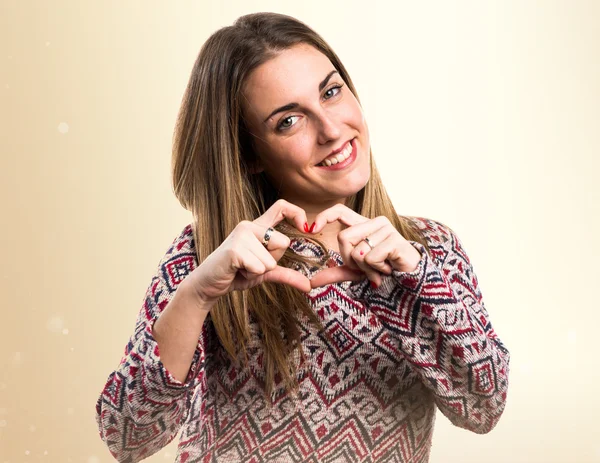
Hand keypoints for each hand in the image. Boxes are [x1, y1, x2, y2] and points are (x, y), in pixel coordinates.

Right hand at [183, 199, 311, 304]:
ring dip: (259, 271)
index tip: (305, 227)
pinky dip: (251, 275)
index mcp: (257, 227)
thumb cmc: (236, 275)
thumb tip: (309, 286)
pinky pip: (260, 267)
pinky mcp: (235, 249)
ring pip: (271, 260)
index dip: (297, 213)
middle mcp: (249, 225)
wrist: (208, 284)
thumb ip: (286, 274)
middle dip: (272, 261)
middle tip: (251, 264)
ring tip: (242, 268)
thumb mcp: (265, 273)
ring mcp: (241, 235)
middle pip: (283, 243)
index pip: (281, 206)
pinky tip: (237, 270)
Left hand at [308, 204, 421, 288]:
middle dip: (350, 260)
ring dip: (365, 269)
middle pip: (343, 238)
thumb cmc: (382, 271)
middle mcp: (374, 222)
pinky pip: (370, 258)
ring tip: (380, 269)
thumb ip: (334, 273)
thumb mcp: (355, 272)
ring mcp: (386, 229)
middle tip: (366, 267)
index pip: (340, 211)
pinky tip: (388, 269)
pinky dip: (376, 270)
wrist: (409, 282)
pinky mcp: (394, 240)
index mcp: (363, 225)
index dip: (325, 216)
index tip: (311, 228)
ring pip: (357, 251)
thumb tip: (311, 282)